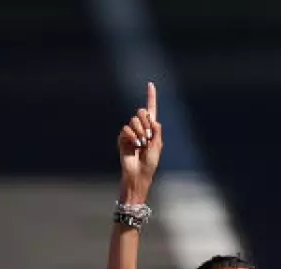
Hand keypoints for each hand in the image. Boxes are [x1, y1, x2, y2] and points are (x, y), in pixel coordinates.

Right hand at [118, 82, 161, 197]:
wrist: (139, 174)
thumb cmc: (150, 162)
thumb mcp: (158, 145)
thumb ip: (157, 130)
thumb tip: (152, 119)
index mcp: (151, 129)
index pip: (151, 110)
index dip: (151, 97)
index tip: (150, 84)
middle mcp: (141, 128)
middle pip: (142, 112)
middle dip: (146, 122)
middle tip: (148, 137)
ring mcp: (131, 133)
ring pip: (134, 120)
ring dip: (140, 132)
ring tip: (141, 144)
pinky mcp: (122, 138)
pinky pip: (126, 129)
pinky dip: (132, 136)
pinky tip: (135, 146)